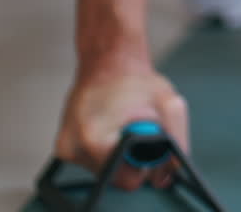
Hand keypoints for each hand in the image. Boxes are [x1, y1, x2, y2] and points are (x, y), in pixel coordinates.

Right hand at [54, 58, 190, 190]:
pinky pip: (94, 160)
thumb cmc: (136, 80)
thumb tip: (169, 174)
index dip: (144, 165)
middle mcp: (73, 148)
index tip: (147, 143)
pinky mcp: (64, 146)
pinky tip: (111, 126)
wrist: (108, 61)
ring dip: (118, 154)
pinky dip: (106, 148)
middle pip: (114, 176)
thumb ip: (176, 141)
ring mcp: (66, 148)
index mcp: (94, 140)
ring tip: (122, 125)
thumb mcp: (169, 105)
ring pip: (104, 169)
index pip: (126, 179)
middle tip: (136, 130)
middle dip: (130, 159)